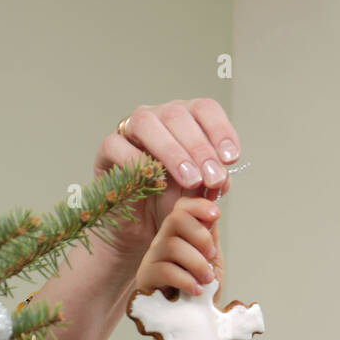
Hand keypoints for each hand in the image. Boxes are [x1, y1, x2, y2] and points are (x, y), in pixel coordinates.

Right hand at [94, 98, 238, 263]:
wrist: (143, 230)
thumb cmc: (174, 204)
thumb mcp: (200, 193)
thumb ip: (213, 181)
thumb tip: (223, 174)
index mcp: (186, 121)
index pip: (204, 109)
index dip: (220, 130)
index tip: (231, 158)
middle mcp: (158, 117)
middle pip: (177, 114)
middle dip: (199, 147)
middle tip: (212, 177)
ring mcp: (130, 130)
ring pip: (147, 123)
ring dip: (172, 151)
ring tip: (190, 180)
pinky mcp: (108, 149)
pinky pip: (118, 145)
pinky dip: (139, 162)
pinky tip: (157, 181)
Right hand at [135, 195, 222, 301]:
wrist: (191, 323)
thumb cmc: (200, 292)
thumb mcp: (210, 262)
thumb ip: (209, 238)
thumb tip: (211, 214)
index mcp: (178, 235)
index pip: (181, 208)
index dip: (198, 205)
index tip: (216, 215)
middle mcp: (161, 242)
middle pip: (176, 219)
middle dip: (200, 236)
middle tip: (211, 256)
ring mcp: (151, 259)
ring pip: (172, 246)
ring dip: (197, 263)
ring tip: (206, 280)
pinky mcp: (145, 280)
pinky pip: (165, 270)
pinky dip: (186, 280)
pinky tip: (196, 290)